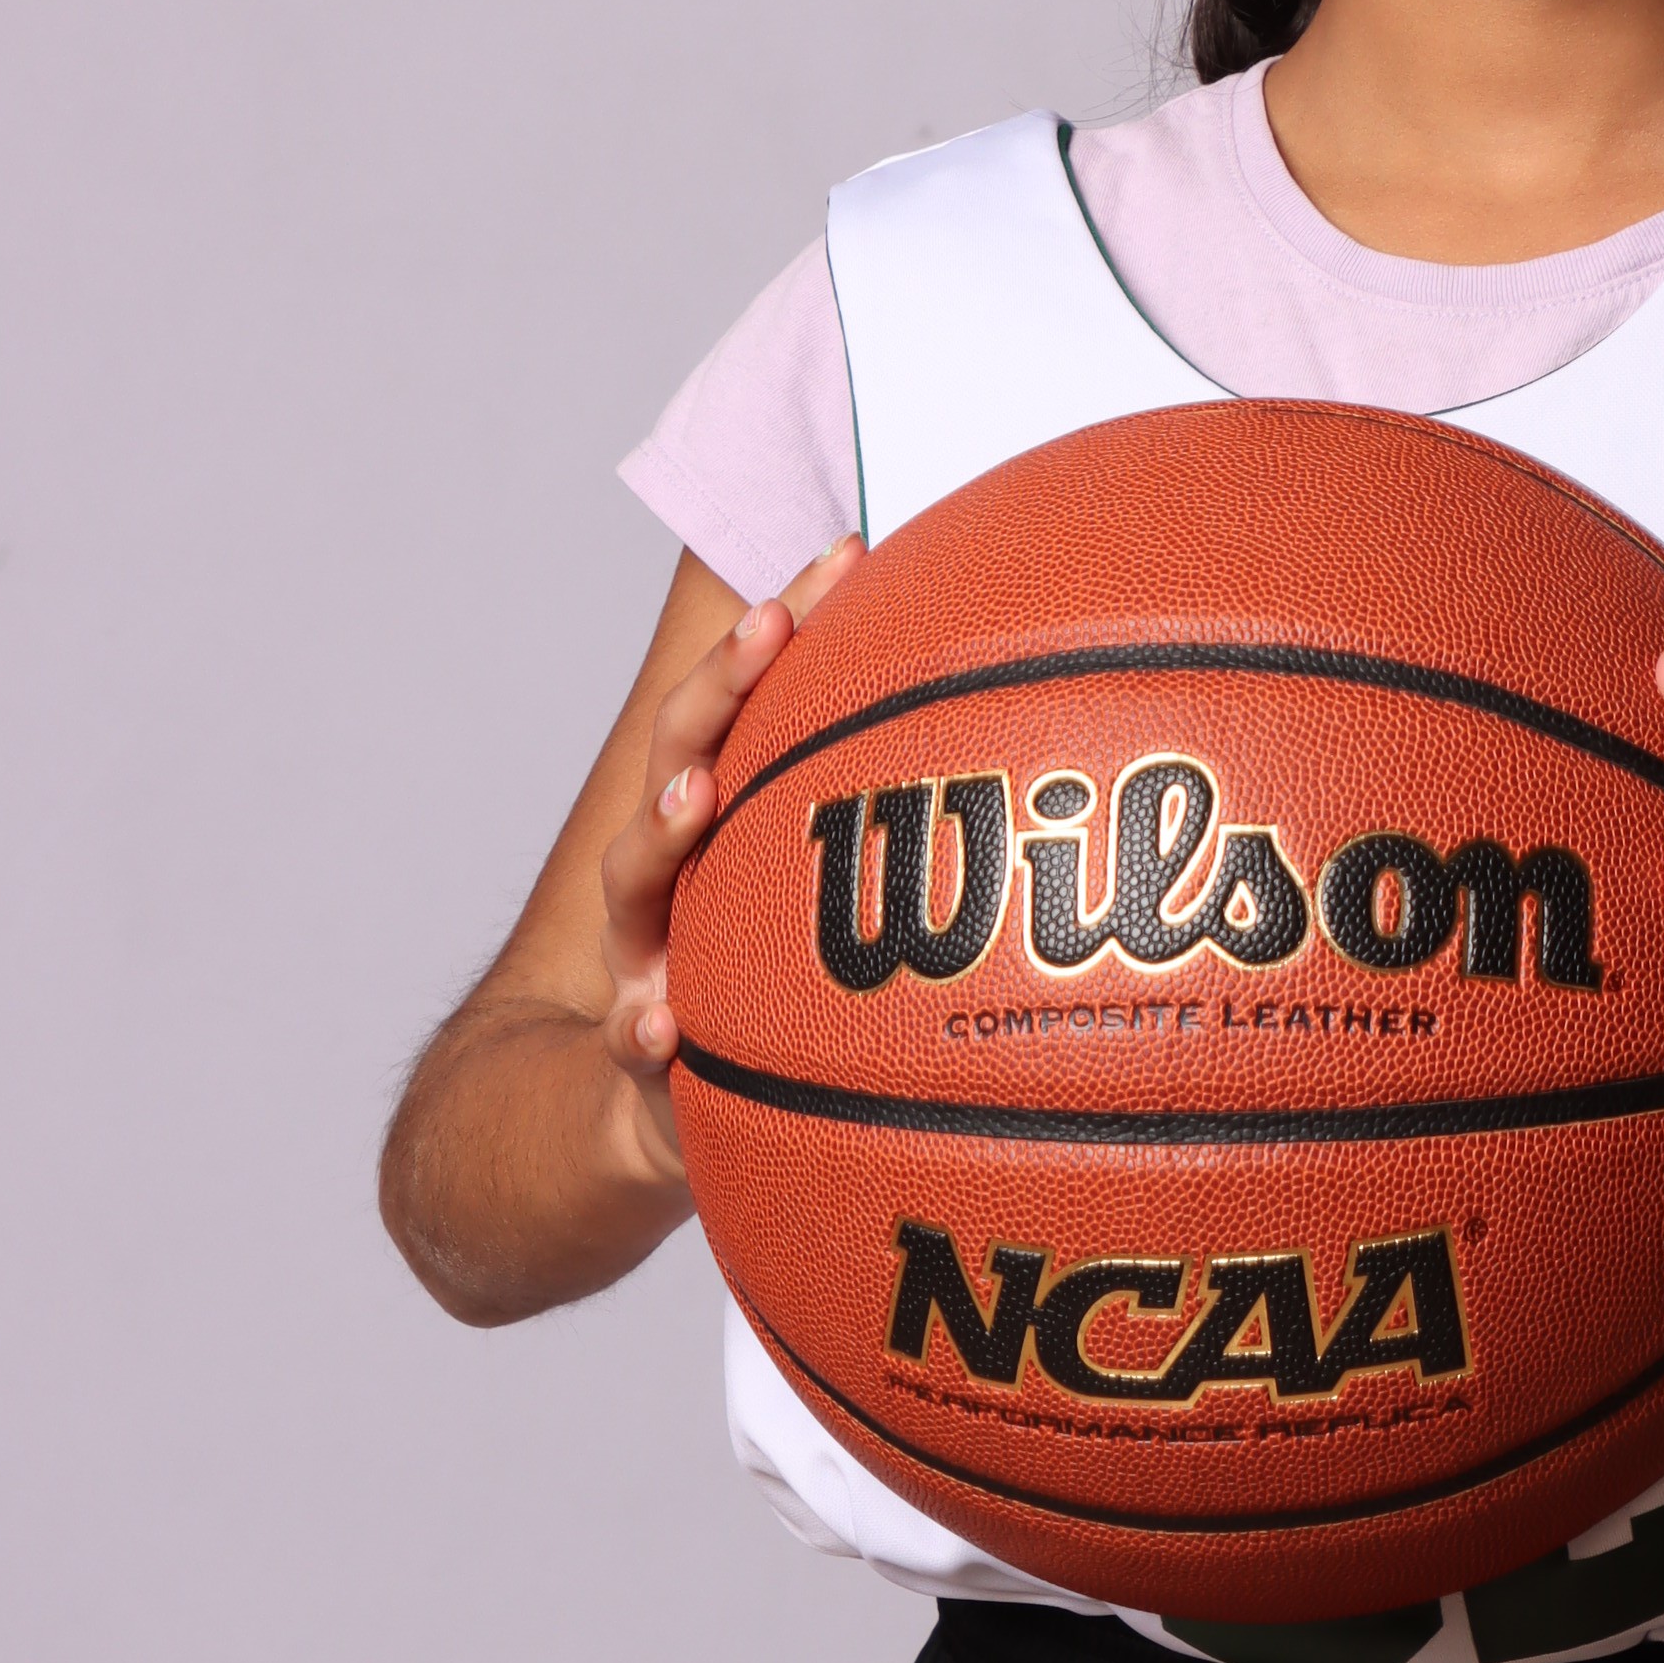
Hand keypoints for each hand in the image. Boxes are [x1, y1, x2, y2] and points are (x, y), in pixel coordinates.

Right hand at [599, 537, 865, 1169]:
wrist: (665, 1110)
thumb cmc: (770, 982)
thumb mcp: (829, 898)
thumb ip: (896, 825)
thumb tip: (1032, 728)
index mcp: (727, 815)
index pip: (755, 697)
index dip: (793, 622)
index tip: (849, 552)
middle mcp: (677, 867)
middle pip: (684, 753)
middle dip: (723, 686)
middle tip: (767, 625)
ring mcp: (647, 950)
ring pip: (635, 877)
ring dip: (660, 828)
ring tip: (693, 795)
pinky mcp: (642, 1046)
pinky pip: (631, 1037)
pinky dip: (640, 1027)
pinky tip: (660, 1022)